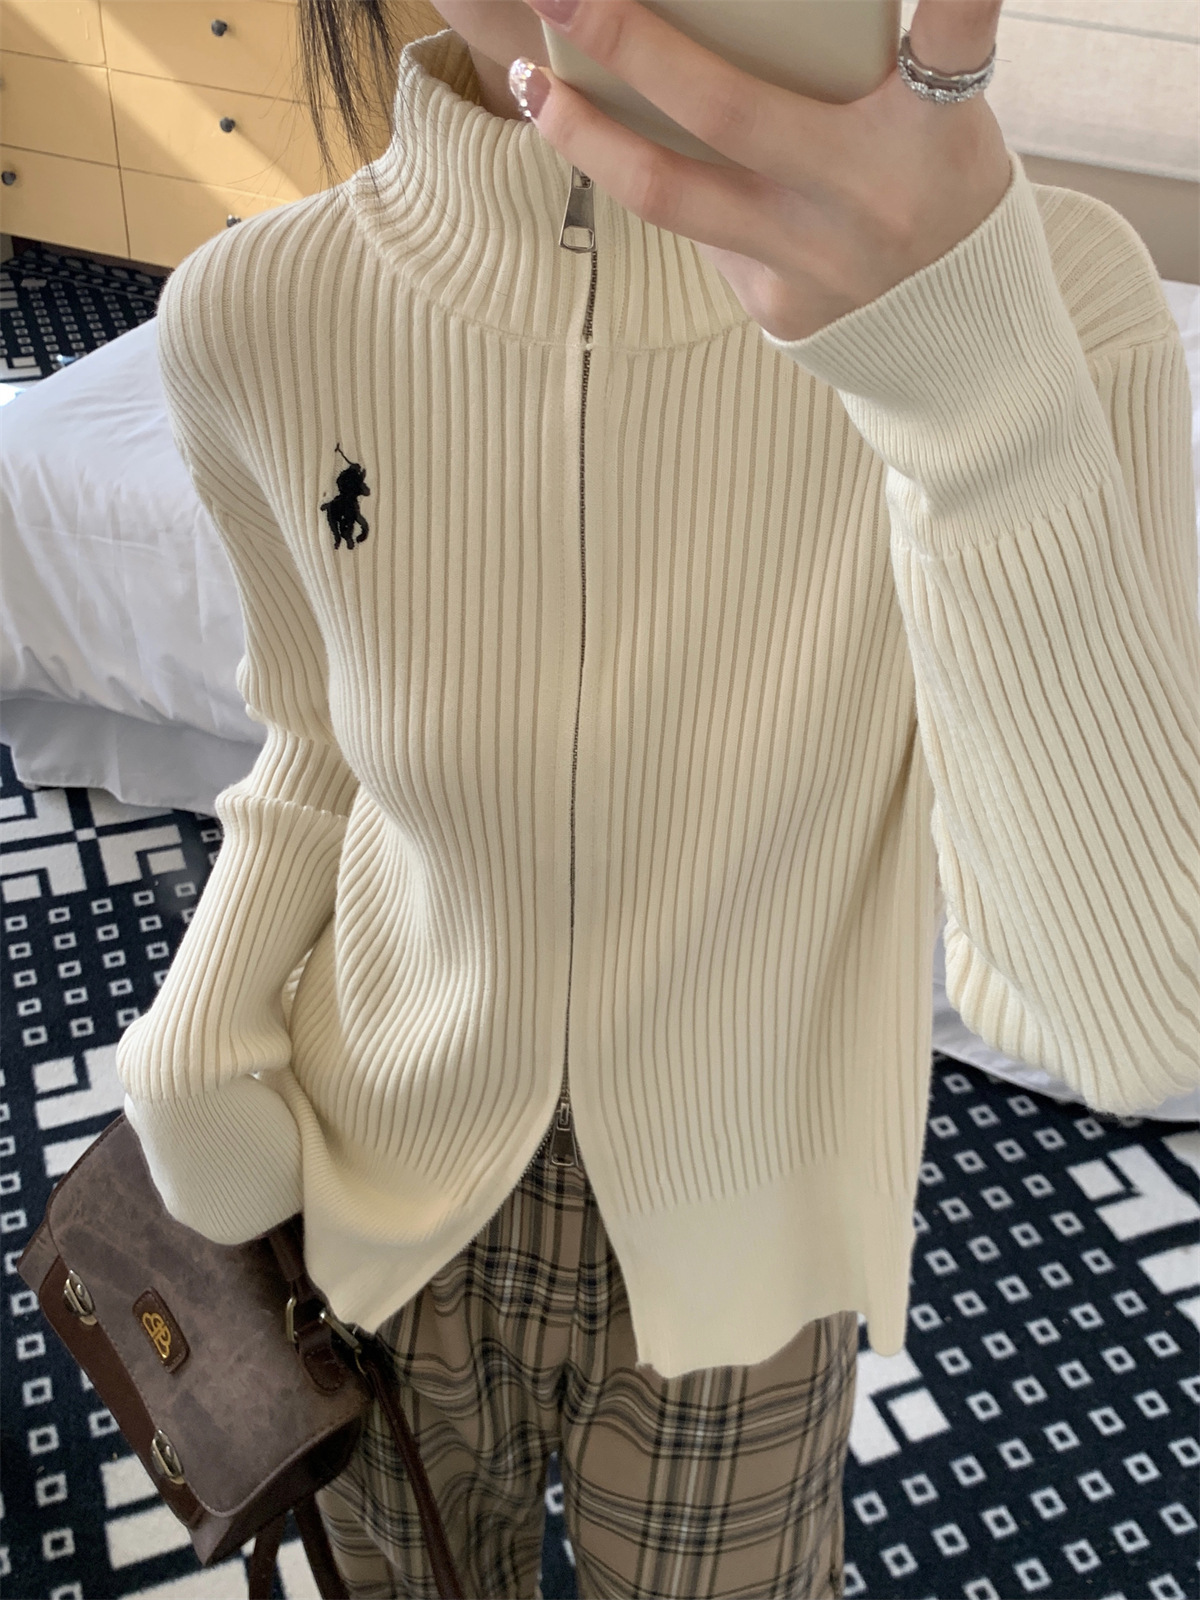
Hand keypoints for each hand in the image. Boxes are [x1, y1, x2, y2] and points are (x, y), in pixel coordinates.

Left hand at [511, 0, 1011, 341]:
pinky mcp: (778, 310)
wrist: (955, 346)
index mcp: (934, 126)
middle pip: (724, 109)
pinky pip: (696, 235)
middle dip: (628, 40)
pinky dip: (656, 180)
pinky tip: (622, 150)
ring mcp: (815, 263)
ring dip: (583, 135)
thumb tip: (711, 26)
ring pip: (668, 195)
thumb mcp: (937, 119)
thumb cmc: (934, 188)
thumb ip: (861, 68)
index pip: (953, 31)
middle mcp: (869, 194)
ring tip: (532, 83)